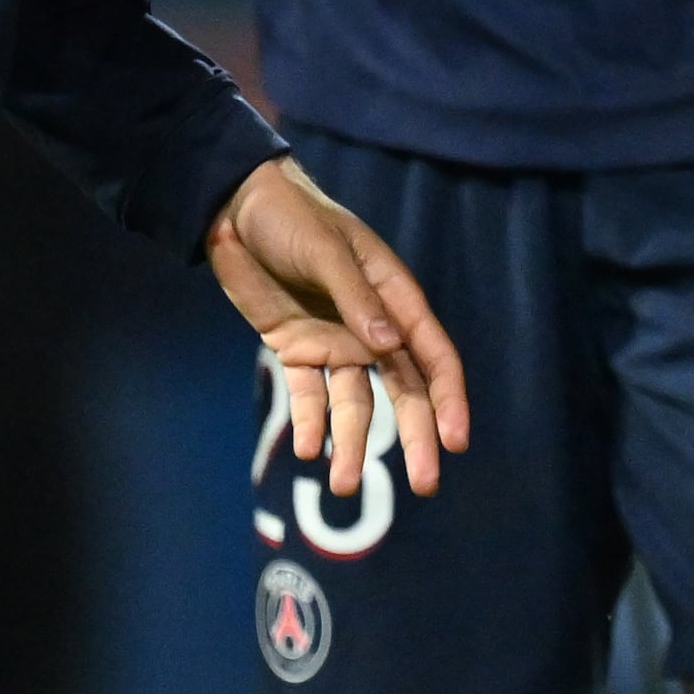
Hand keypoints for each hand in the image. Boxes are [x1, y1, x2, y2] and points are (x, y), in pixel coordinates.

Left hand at [210, 159, 469, 501]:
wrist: (238, 209)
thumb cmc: (294, 219)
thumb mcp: (324, 251)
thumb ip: (354, 298)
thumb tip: (389, 346)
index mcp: (393, 296)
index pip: (431, 354)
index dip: (448, 397)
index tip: (456, 440)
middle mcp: (372, 326)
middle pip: (403, 390)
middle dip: (417, 436)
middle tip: (426, 484)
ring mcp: (335, 341)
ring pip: (355, 403)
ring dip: (351, 443)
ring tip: (340, 485)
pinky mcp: (298, 349)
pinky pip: (310, 395)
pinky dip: (310, 422)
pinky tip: (307, 448)